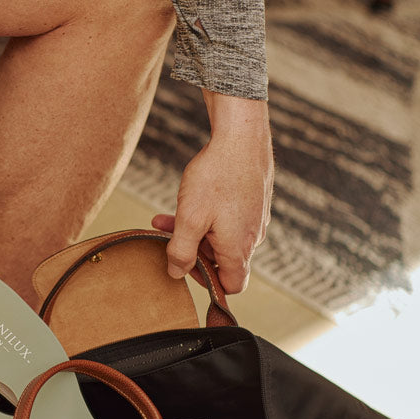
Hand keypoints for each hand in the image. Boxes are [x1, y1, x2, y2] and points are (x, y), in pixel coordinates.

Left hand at [152, 91, 272, 293]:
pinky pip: (227, 218)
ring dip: (194, 232)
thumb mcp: (189, 219)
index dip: (209, 283)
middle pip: (222, 259)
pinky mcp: (252, 200)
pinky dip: (206, 216)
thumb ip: (181, 252)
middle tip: (166, 239)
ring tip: (165, 220)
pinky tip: (187, 201)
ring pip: (221, 236)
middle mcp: (252, 236)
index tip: (187, 268)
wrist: (240, 133)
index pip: (233, 285)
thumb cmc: (216, 176)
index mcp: (239, 247)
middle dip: (192, 251)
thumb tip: (176, 273)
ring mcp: (255, 217)